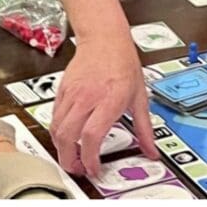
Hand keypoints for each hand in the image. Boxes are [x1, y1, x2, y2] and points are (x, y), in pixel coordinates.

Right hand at [50, 33, 157, 177]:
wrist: (105, 38)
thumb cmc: (123, 62)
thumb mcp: (140, 97)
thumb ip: (145, 128)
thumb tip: (151, 150)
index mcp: (108, 100)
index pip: (91, 135)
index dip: (89, 158)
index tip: (94, 168)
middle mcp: (87, 98)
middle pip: (67, 136)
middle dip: (69, 159)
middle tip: (78, 169)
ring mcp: (71, 94)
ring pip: (57, 128)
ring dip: (61, 148)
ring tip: (72, 157)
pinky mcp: (62, 90)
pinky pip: (54, 117)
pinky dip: (58, 132)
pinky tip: (67, 137)